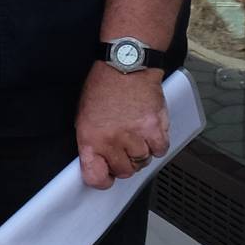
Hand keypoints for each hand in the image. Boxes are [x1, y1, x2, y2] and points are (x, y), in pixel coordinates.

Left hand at [75, 63, 170, 188]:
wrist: (126, 65)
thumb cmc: (103, 87)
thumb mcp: (84, 115)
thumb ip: (91, 141)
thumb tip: (99, 161)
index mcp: (91, 138)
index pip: (95, 176)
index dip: (102, 179)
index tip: (106, 176)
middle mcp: (112, 140)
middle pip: (124, 171)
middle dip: (124, 163)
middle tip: (124, 148)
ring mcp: (135, 135)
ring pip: (143, 161)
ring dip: (141, 152)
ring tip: (137, 135)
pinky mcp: (155, 128)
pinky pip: (160, 150)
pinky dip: (157, 144)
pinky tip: (150, 132)